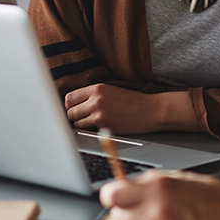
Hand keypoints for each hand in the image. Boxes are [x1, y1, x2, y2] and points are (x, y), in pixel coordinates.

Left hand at [64, 85, 198, 133]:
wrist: (150, 110)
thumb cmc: (131, 101)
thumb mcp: (110, 90)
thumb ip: (92, 95)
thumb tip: (74, 104)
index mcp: (96, 88)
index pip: (69, 97)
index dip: (69, 105)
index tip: (74, 109)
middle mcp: (95, 100)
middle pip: (69, 111)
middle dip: (73, 116)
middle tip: (82, 117)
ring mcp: (99, 113)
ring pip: (76, 122)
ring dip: (81, 124)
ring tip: (91, 122)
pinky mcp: (104, 126)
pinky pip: (87, 130)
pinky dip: (90, 130)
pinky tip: (99, 127)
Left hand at [100, 170, 219, 219]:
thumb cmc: (210, 194)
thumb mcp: (176, 178)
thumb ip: (147, 183)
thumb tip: (120, 187)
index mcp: (158, 187)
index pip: (112, 195)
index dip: (112, 195)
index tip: (115, 195)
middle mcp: (159, 211)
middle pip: (119, 216)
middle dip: (127, 211)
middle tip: (143, 208)